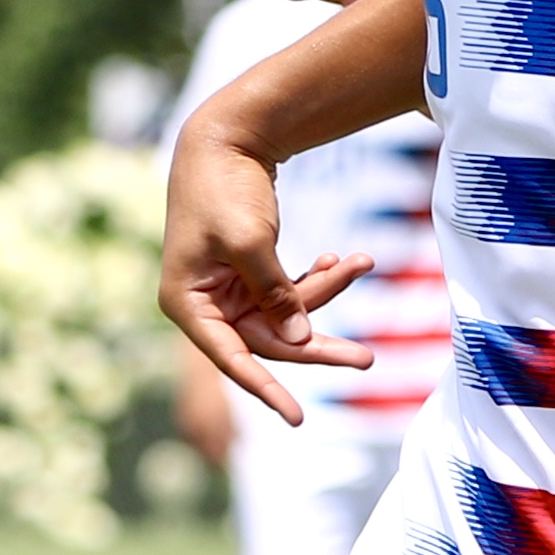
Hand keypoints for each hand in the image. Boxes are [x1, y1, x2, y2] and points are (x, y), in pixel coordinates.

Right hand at [158, 121, 374, 428]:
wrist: (225, 135)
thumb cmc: (225, 187)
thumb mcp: (250, 242)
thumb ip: (274, 294)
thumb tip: (299, 341)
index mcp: (187, 304)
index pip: (232, 358)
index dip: (266, 390)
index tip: (298, 419)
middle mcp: (204, 304)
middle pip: (269, 341)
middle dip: (319, 341)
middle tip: (367, 359)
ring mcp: (228, 290)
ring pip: (286, 313)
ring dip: (326, 290)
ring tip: (362, 261)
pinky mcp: (249, 273)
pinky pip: (288, 290)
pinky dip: (316, 278)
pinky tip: (340, 259)